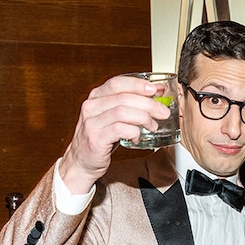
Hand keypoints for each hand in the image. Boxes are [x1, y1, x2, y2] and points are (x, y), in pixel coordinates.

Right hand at [58, 75, 171, 193]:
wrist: (82, 161)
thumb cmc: (101, 138)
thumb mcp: (112, 117)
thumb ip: (129, 106)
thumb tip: (155, 93)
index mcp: (96, 97)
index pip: (117, 83)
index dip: (138, 84)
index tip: (155, 89)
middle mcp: (91, 107)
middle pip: (124, 97)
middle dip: (148, 103)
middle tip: (163, 111)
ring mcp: (92, 122)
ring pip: (123, 112)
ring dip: (143, 118)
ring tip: (152, 126)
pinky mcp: (96, 138)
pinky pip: (120, 130)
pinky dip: (134, 132)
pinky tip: (138, 137)